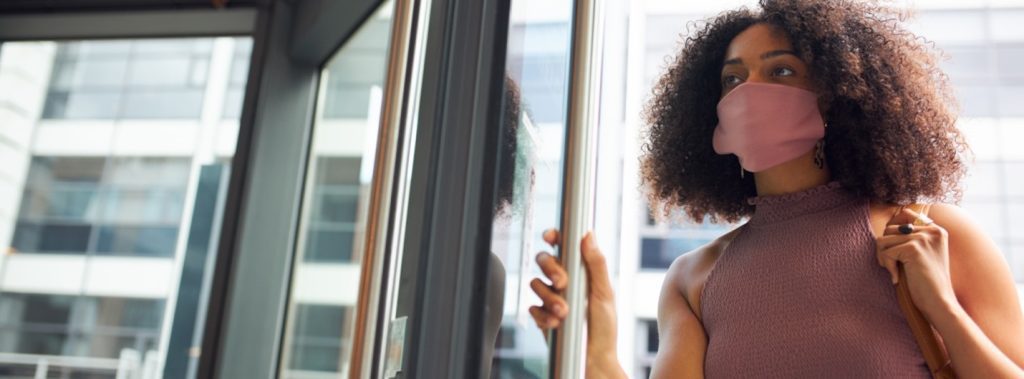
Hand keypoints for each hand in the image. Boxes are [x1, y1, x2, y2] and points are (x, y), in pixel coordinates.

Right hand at [529, 229, 623, 376]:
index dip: (554, 237)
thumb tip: (589, 235)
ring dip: (549, 297)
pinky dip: (543, 315)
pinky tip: (556, 324)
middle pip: (543, 260)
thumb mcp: (604, 293)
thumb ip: (596, 264)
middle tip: (562, 282)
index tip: (550, 237)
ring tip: (565, 312)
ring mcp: (551, 298)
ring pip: (535, 283)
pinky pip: (532, 307)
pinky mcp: (542, 316)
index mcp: (580, 272)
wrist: (593, 360)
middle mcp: (564, 282)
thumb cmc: (604, 328)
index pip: (563, 247)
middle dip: (550, 268)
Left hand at [876, 206, 957, 317]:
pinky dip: (887, 266)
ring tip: (894, 270)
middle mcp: (931, 230)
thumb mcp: (922, 254)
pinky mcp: (914, 248)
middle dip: (884, 247)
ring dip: (883, 257)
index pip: (905, 214)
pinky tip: (897, 277)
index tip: (891, 248)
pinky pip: (886, 252)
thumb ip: (910, 238)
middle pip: (890, 228)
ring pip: (883, 240)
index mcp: (936, 230)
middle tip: (890, 264)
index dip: (892, 229)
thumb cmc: (927, 282)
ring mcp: (923, 238)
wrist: (939, 302)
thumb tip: (887, 226)